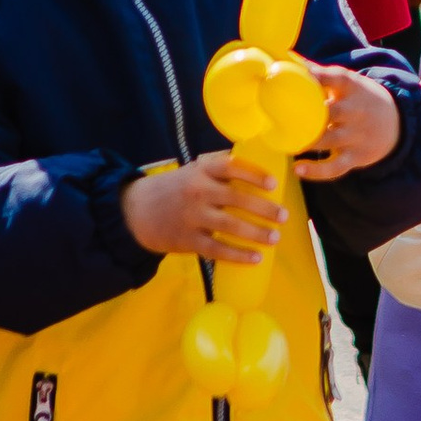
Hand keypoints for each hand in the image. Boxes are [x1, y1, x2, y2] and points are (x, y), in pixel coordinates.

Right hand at [124, 150, 281, 263]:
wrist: (136, 211)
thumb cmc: (175, 188)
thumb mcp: (193, 170)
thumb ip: (220, 166)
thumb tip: (257, 162)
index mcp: (200, 171)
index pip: (231, 167)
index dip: (254, 175)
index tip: (273, 184)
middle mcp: (197, 191)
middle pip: (236, 199)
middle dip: (264, 209)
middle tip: (284, 217)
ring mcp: (192, 217)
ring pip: (230, 226)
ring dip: (256, 233)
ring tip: (275, 238)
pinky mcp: (187, 239)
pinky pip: (217, 249)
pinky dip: (238, 255)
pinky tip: (256, 258)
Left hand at [291, 63, 401, 181]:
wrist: (397, 124)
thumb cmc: (361, 99)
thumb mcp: (348, 83)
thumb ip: (319, 72)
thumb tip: (288, 57)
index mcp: (353, 88)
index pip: (337, 78)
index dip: (317, 75)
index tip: (296, 72)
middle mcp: (356, 111)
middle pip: (332, 111)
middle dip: (310, 114)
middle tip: (281, 113)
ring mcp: (356, 135)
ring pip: (330, 140)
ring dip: (307, 141)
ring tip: (286, 142)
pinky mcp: (356, 157)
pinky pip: (336, 167)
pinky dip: (317, 171)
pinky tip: (298, 169)